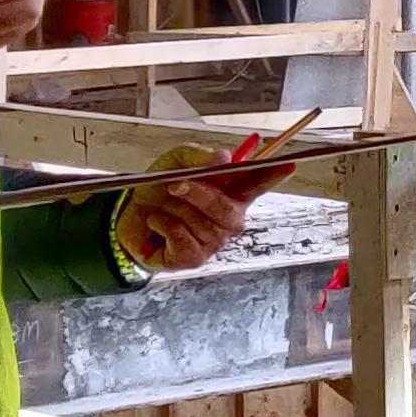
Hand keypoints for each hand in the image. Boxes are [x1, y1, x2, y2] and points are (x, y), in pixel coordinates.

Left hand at [113, 167, 266, 275]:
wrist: (127, 214)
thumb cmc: (158, 188)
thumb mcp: (176, 162)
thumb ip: (199, 157)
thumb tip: (225, 158)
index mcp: (230, 193)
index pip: (257, 184)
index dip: (273, 176)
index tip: (288, 164)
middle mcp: (228, 220)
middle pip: (228, 209)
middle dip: (200, 195)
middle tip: (176, 185)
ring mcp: (213, 242)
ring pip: (202, 224)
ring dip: (175, 211)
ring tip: (163, 209)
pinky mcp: (194, 259)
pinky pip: (184, 239)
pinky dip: (165, 226)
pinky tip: (158, 224)